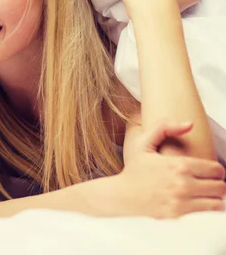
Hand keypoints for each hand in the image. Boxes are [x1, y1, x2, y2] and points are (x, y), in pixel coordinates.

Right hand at [110, 119, 225, 217]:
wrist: (121, 195)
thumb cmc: (134, 170)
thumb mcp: (143, 143)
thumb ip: (164, 128)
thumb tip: (188, 124)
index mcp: (178, 165)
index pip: (217, 169)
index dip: (217, 170)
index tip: (210, 172)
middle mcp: (182, 184)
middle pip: (220, 186)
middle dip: (217, 184)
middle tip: (208, 183)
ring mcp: (181, 201)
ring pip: (217, 201)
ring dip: (213, 197)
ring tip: (204, 194)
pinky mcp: (179, 214)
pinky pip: (207, 213)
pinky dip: (207, 208)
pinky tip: (199, 204)